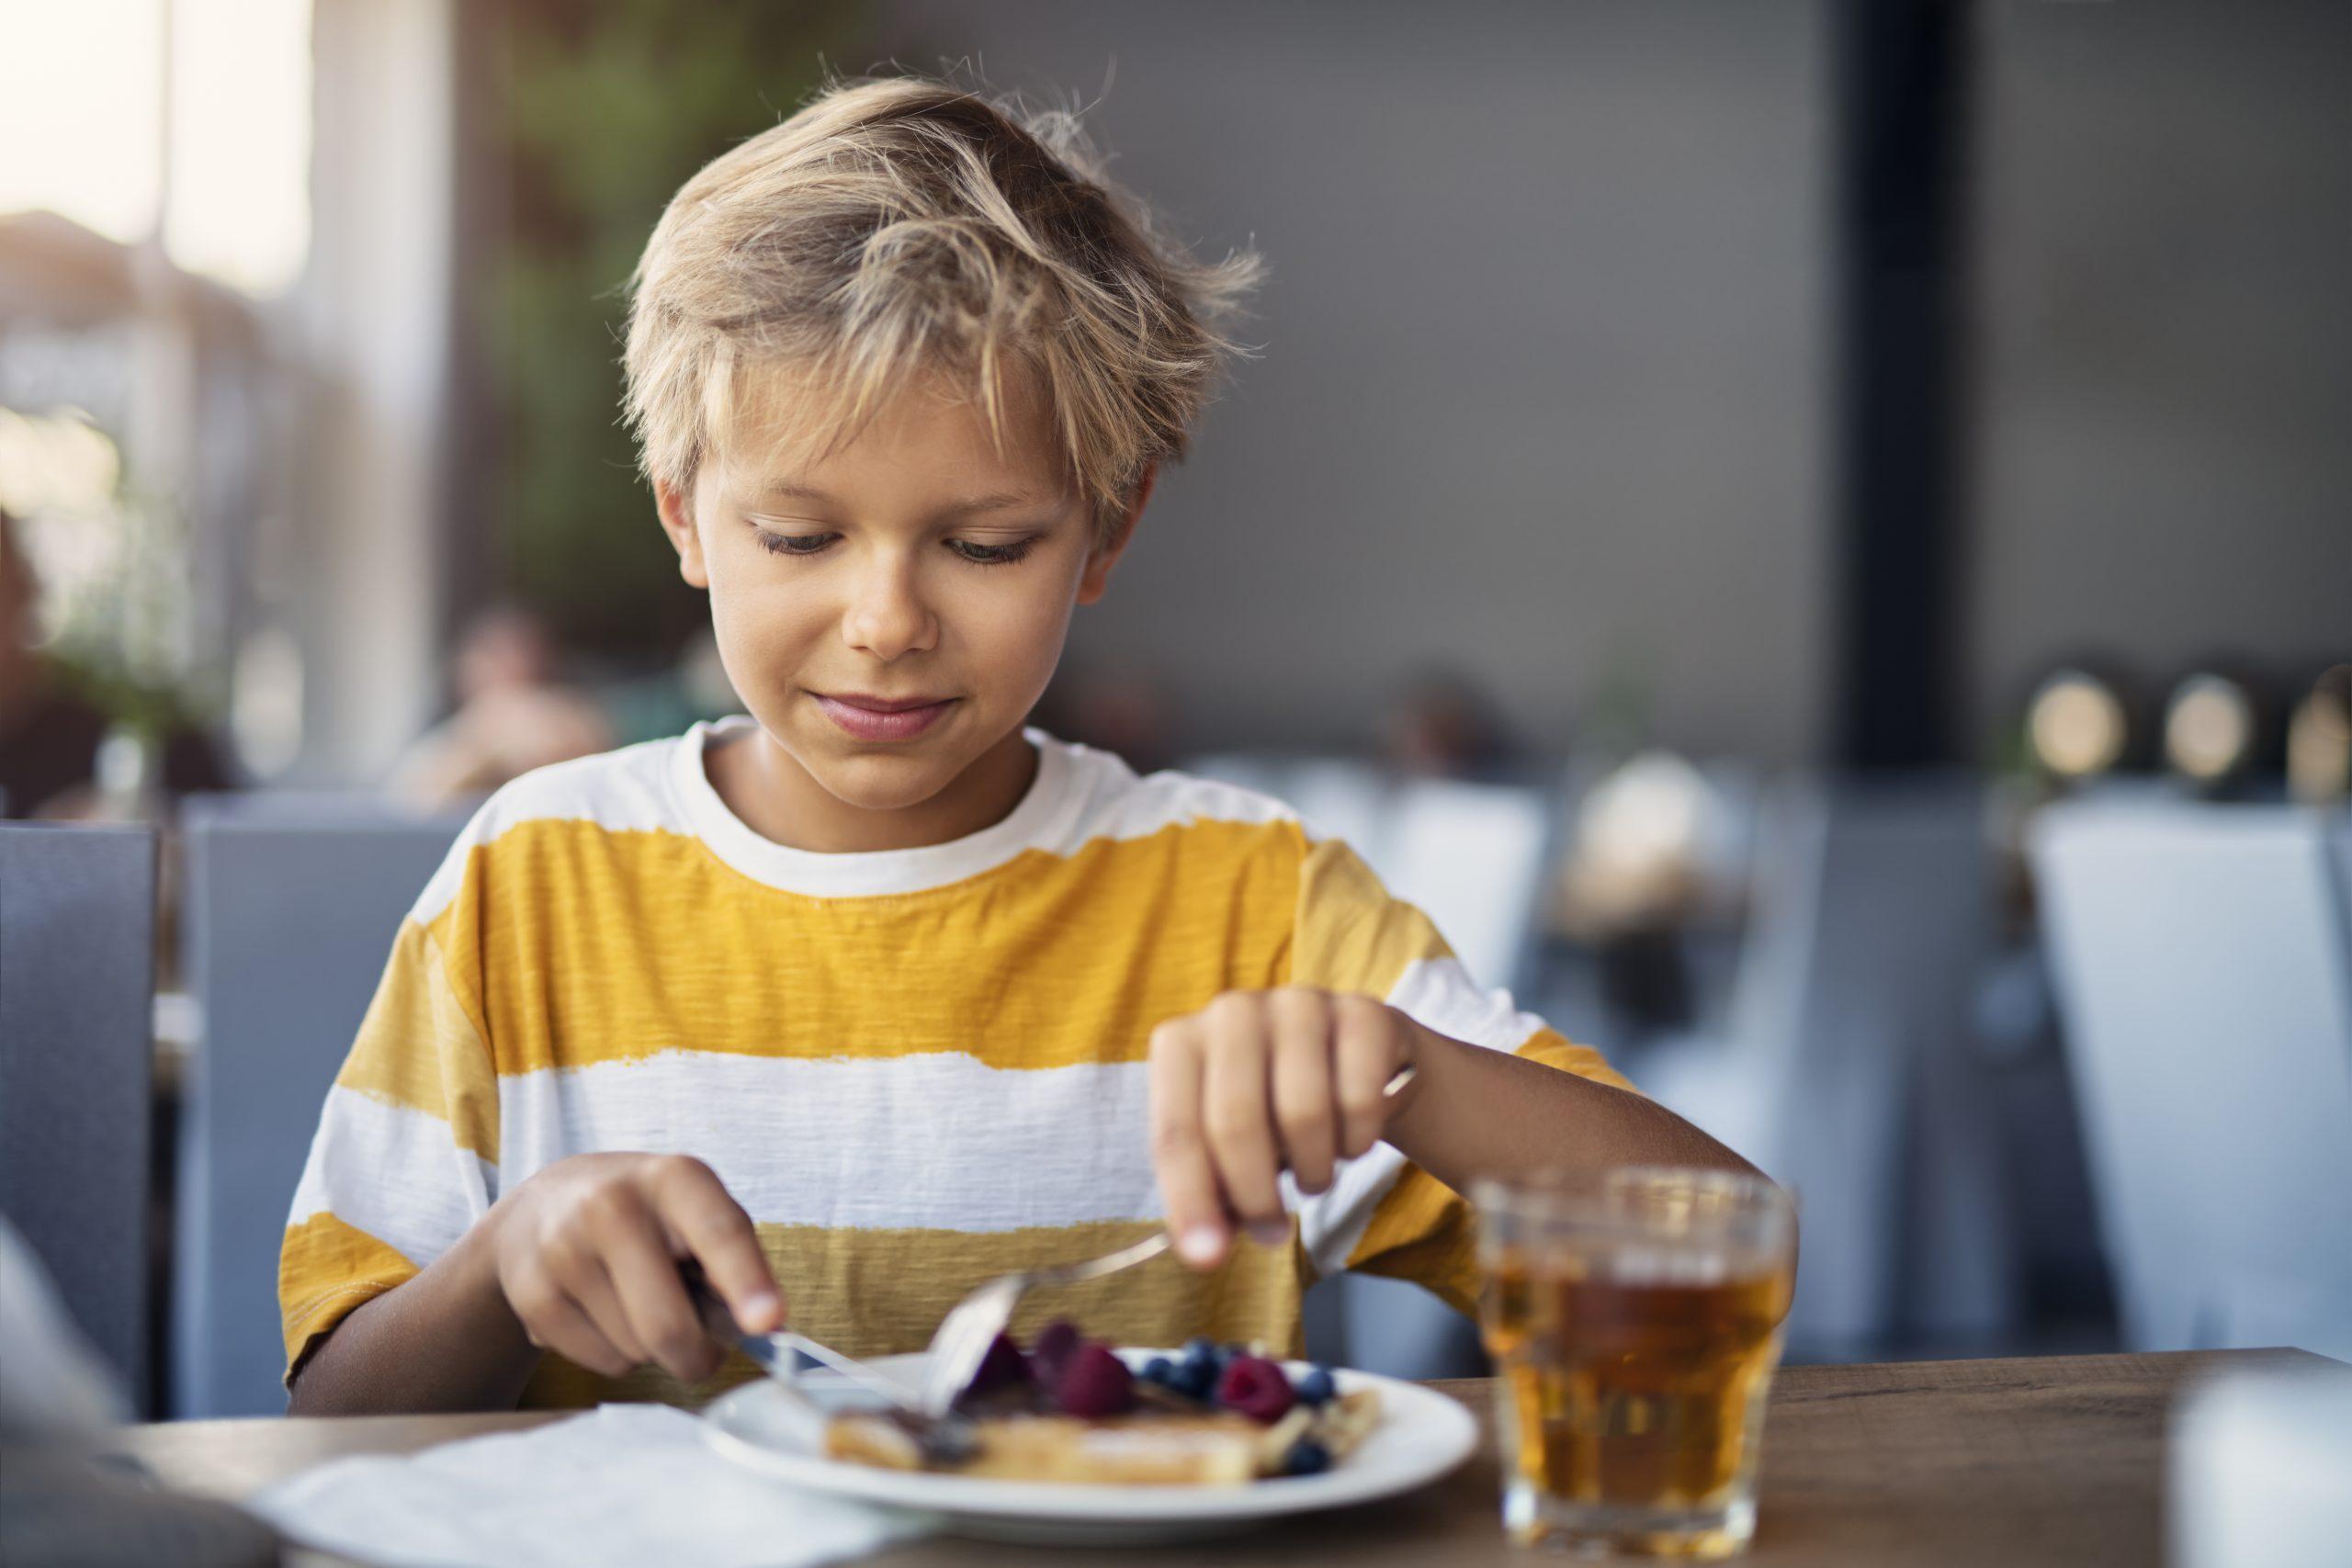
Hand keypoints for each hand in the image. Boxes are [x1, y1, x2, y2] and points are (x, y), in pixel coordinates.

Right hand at [488, 1152, 782, 1381]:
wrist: (542, 1207)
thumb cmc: (647, 1217)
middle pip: (667, 1323)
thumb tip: (764, 1325)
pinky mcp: (531, 1294)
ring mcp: (563, 1249)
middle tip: (705, 1354)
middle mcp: (612, 1205)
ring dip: (652, 1350)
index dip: (747, 1280)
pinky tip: (603, 1314)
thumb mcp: (696, 1210)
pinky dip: (616, 1355)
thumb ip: (735, 1259)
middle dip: (697, 1357)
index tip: (768, 1322)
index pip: (718, 1232)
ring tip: (639, 1304)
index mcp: (674, 1178)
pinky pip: (601, 1362)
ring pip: (635, 1351)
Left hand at [1147, 987, 1421, 1269]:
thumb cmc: (1273, 1113)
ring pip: (1303, 1112)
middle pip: (1236, 1121)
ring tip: (1314, 1175)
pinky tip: (1351, 1139)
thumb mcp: (1228, 1151)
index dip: (1190, 1201)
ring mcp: (1299, 1003)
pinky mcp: (1362, 1011)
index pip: (1175, 1131)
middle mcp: (1232, 1011)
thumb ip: (1210, 1196)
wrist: (1356, 1064)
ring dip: (1314, 1171)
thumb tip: (1205, 1253)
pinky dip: (1358, 1142)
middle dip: (1257, 1195)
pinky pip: (1361, 1098)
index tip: (1207, 1260)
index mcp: (1180, 1044)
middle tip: (1273, 1231)